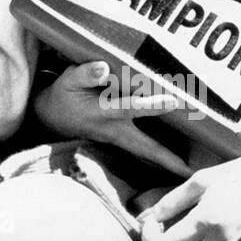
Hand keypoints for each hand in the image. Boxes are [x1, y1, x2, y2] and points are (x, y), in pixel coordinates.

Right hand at [33, 61, 192, 177]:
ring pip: (145, 153)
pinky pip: (143, 152)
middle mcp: (113, 130)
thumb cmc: (63, 94)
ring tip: (189, 172)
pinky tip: (176, 165)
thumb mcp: (68, 80)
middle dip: (166, 158)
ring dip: (167, 163)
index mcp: (101, 112)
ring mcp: (116, 139)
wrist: (51, 116)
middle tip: (189, 170)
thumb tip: (104, 68)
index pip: (129, 107)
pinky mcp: (120, 141)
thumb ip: (85, 74)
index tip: (173, 101)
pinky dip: (159, 159)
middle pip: (144, 147)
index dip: (150, 104)